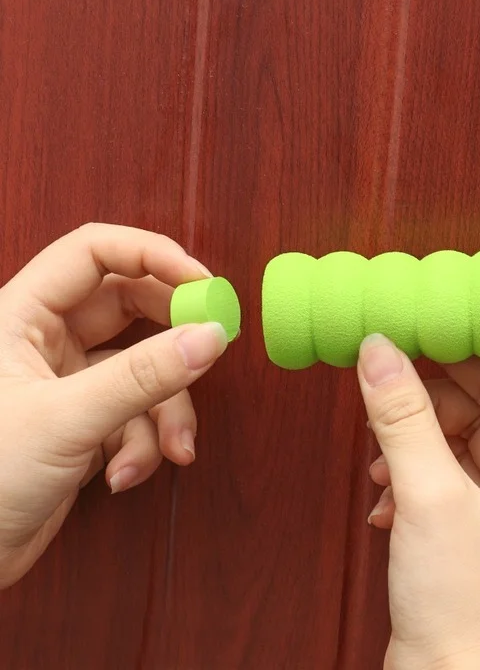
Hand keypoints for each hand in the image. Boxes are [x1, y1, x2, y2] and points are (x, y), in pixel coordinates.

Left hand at [0, 224, 228, 587]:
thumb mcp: (65, 420)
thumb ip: (143, 376)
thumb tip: (209, 335)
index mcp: (21, 315)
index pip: (94, 252)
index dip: (152, 255)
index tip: (203, 283)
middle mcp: (47, 339)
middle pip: (132, 305)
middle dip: (174, 334)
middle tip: (211, 346)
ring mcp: (69, 380)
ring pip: (144, 367)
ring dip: (167, 409)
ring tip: (174, 448)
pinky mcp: (86, 420)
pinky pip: (139, 411)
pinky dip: (146, 443)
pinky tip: (125, 475)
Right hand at [357, 335, 479, 669]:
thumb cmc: (462, 606)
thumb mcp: (428, 494)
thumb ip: (403, 417)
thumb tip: (380, 351)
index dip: (462, 355)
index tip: (419, 333)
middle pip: (478, 409)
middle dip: (427, 403)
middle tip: (384, 386)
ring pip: (454, 441)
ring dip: (411, 442)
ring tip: (380, 458)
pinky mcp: (471, 526)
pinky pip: (440, 474)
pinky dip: (409, 476)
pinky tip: (384, 499)